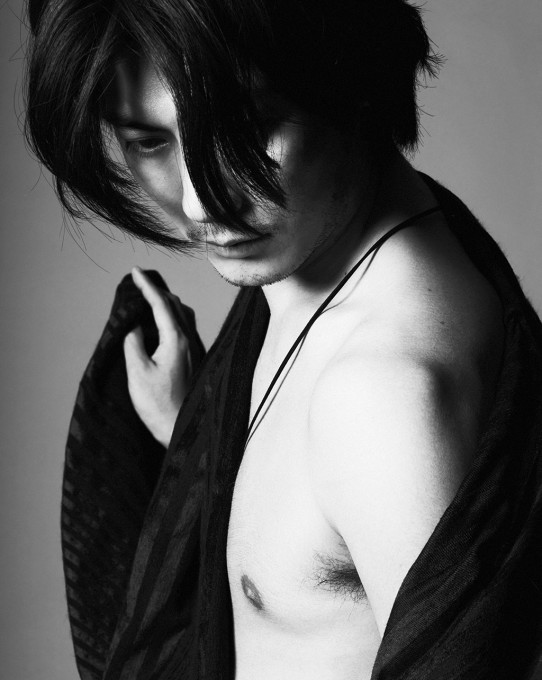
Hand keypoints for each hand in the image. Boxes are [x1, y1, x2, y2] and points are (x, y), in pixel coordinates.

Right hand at [123, 267, 191, 447]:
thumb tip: (134, 325)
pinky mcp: (195, 359)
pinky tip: (164, 321)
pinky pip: (185, 327)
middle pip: (175, 305)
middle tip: (139, 280)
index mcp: (176, 340)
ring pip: (183, 315)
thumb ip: (133, 343)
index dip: (147, 286)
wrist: (182, 430)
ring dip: (166, 301)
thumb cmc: (159, 405)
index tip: (135, 271)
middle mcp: (190, 341)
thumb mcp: (137, 372)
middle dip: (157, 289)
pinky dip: (173, 315)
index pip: (161, 304)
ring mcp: (195, 350)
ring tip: (150, 296)